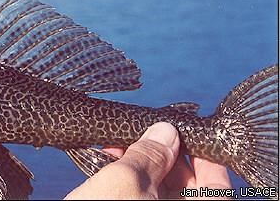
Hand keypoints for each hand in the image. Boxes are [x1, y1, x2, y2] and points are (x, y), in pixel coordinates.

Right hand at [65, 122, 231, 198]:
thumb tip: (164, 132)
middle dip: (165, 156)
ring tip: (121, 145)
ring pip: (157, 193)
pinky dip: (127, 181)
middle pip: (185, 188)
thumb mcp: (125, 182)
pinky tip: (110, 162)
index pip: (216, 185)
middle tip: (149, 133)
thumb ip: (149, 154)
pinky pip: (137, 200)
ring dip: (142, 166)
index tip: (188, 134)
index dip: (203, 154)